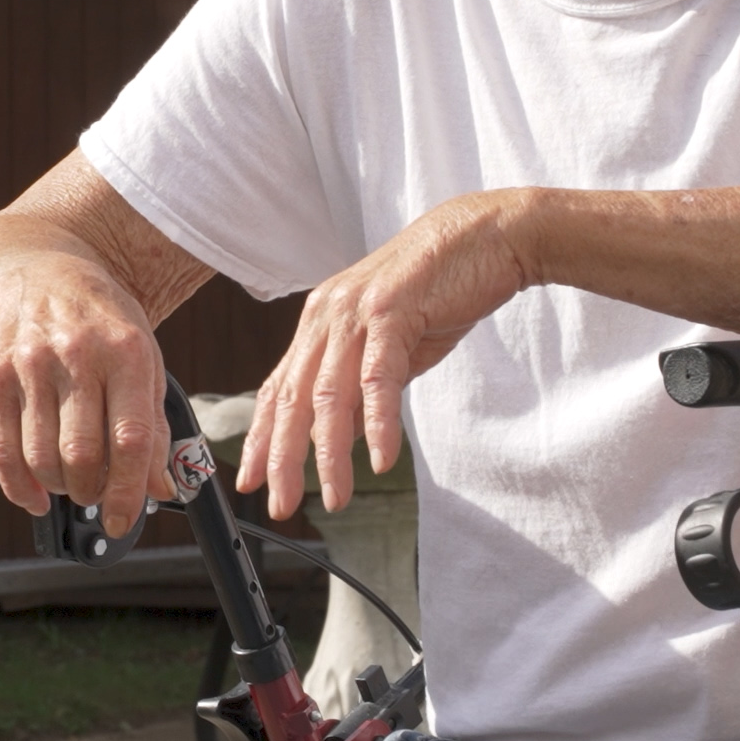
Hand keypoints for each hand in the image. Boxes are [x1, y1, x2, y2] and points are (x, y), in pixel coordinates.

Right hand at [0, 268, 172, 542]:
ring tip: (72, 484)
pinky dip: (18, 487)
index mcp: (126, 351)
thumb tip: (161, 490)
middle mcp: (76, 354)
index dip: (128, 491)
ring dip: (60, 488)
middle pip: (82, 454)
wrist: (39, 275)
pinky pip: (1, 448)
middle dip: (92, 491)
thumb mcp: (144, 361)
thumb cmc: (102, 325)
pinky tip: (34, 497)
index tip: (124, 519)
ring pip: (42, 457)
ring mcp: (30, 363)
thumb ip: (154, 427)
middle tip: (97, 495)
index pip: (130, 438)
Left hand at [239, 191, 533, 520]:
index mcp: (321, 321)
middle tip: (279, 504)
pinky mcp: (394, 313)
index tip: (252, 479)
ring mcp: (358, 313)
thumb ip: (360, 388)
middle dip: (283, 459)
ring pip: (330, 395)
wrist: (486, 236)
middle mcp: (328, 315)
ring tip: (334, 497)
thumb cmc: (441, 288)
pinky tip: (380, 459)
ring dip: (329, 454)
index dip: (262, 438)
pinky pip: (378, 379)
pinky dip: (378, 424)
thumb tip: (341, 436)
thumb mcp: (391, 346)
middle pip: (294, 399)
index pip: (279, 388)